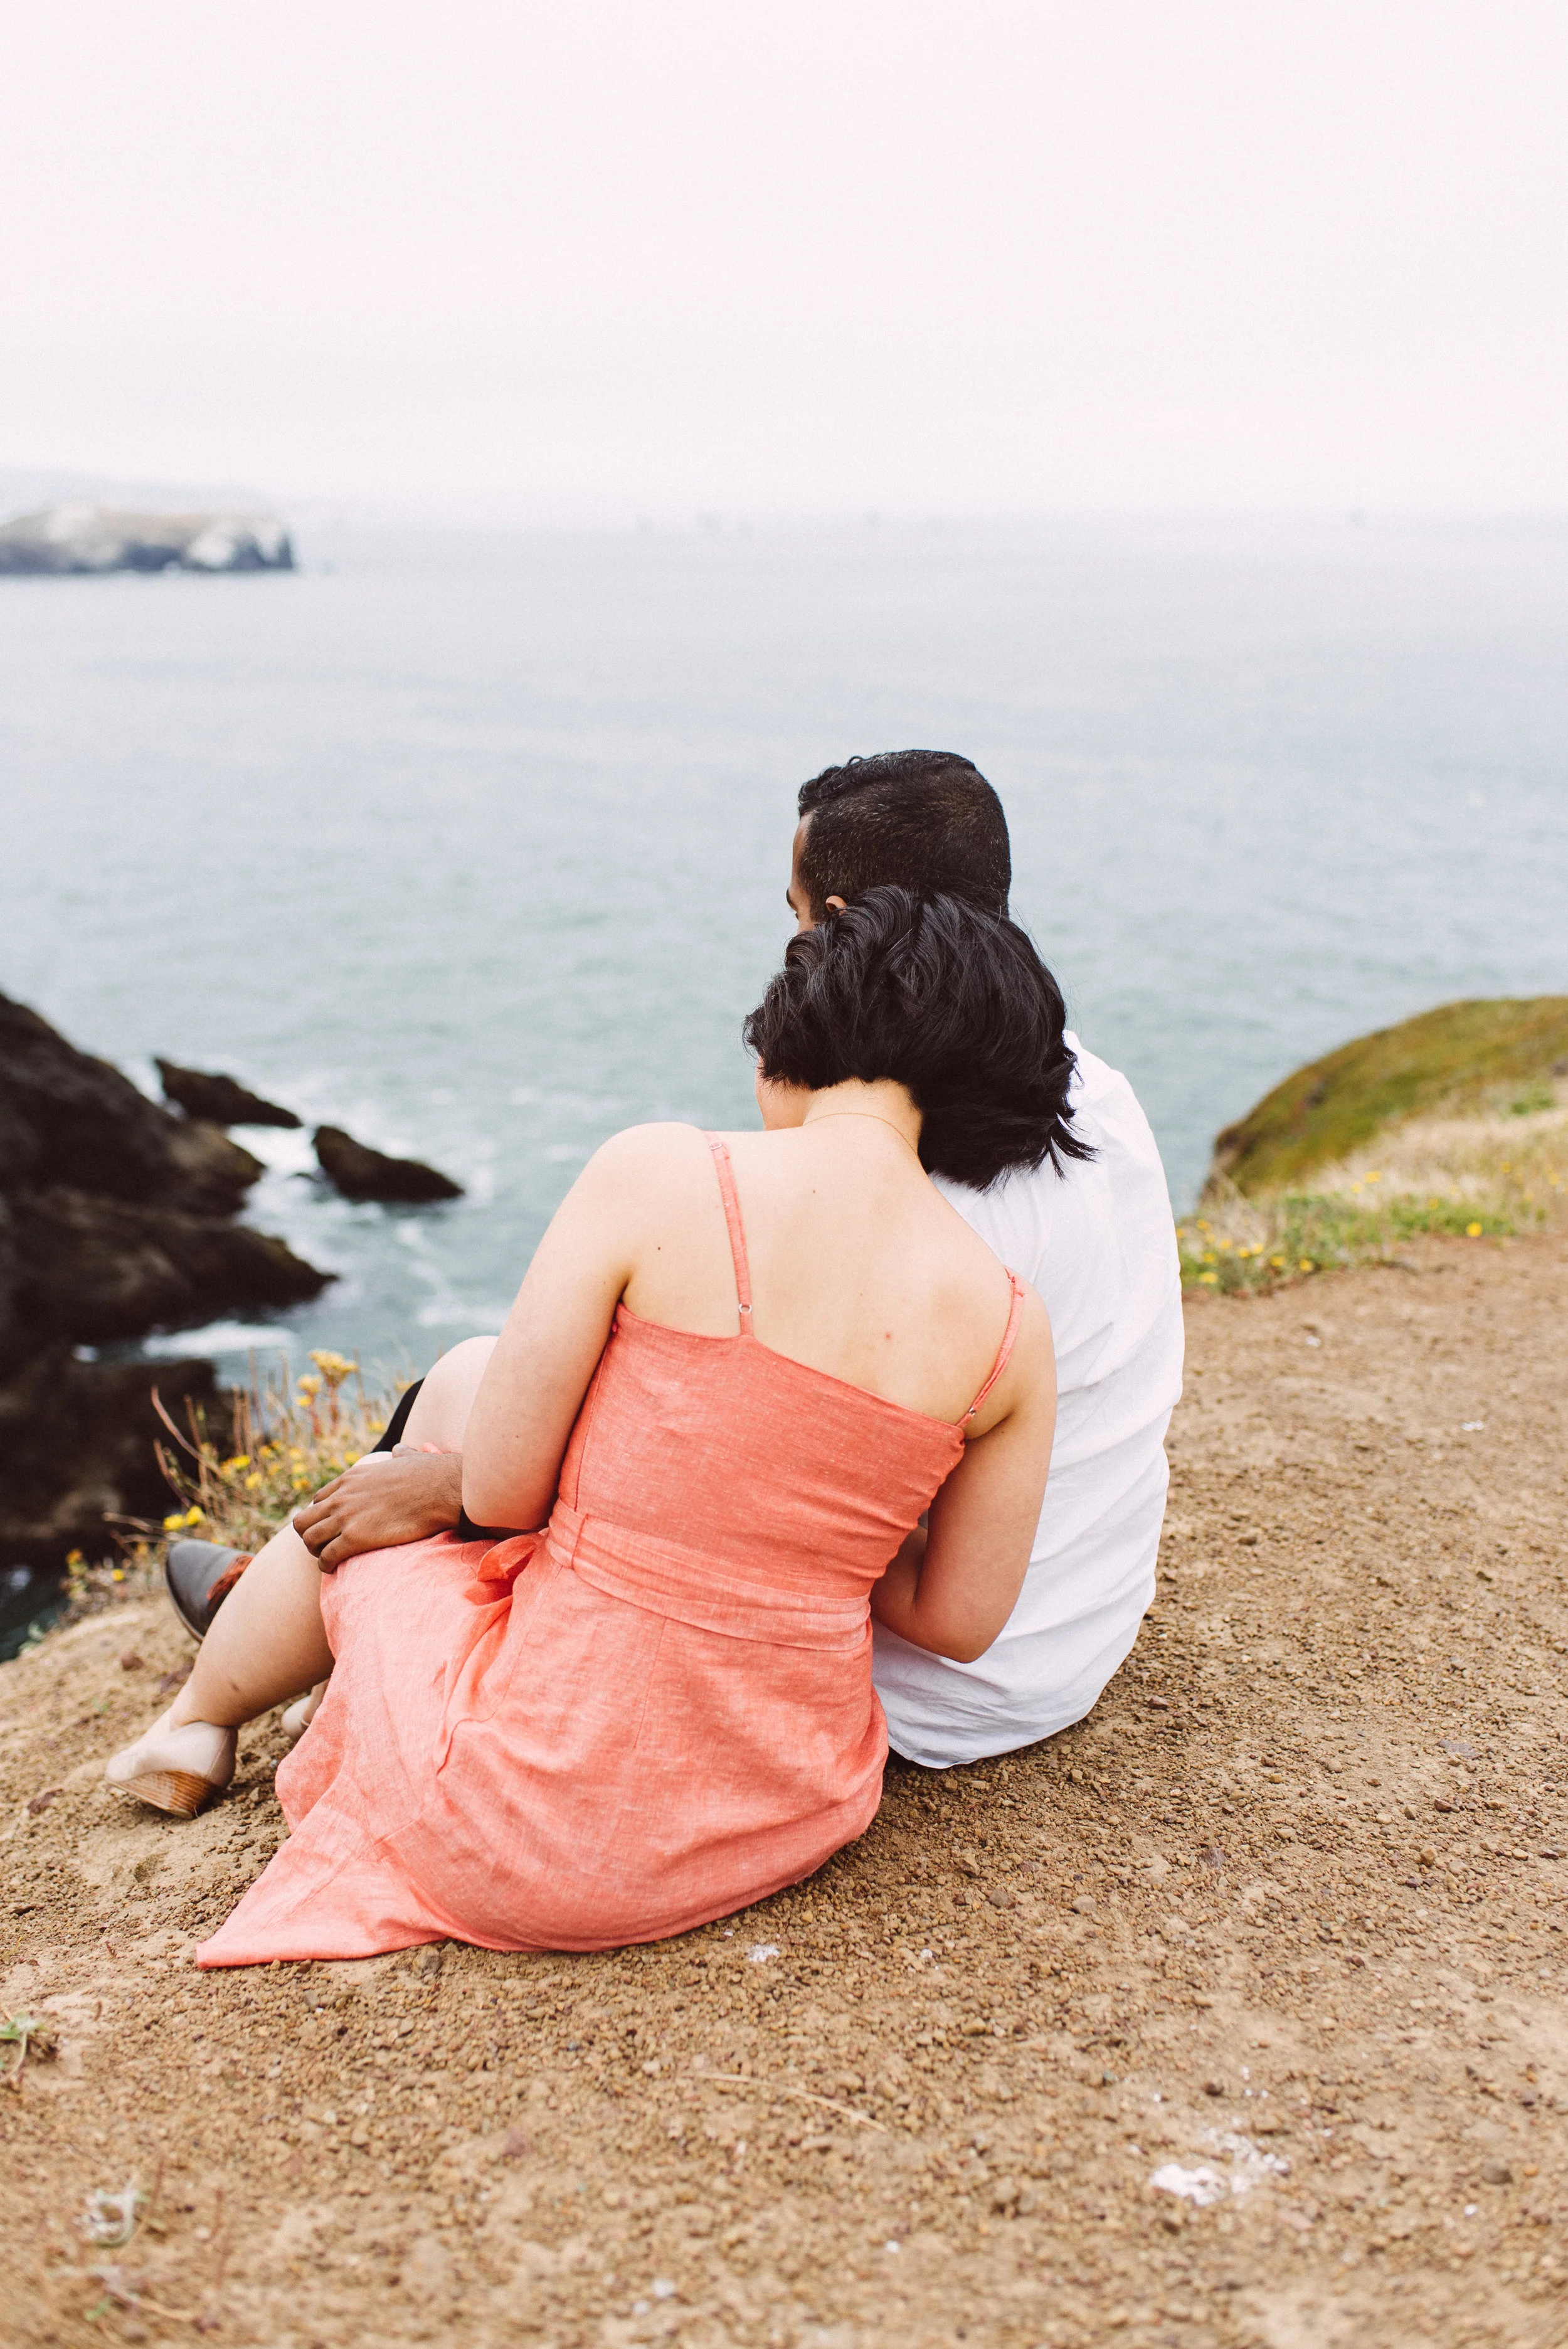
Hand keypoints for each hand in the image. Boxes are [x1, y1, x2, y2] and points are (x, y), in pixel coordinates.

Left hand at [293, 1449, 463, 1570]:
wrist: (441, 1490)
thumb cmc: (430, 1475)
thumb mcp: (406, 1458)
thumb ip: (399, 1455)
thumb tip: (401, 1449)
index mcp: (351, 1479)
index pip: (317, 1500)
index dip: (322, 1516)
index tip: (333, 1527)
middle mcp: (342, 1497)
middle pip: (303, 1520)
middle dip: (310, 1535)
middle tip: (326, 1546)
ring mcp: (346, 1517)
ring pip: (309, 1540)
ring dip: (316, 1551)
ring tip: (329, 1558)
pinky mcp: (355, 1538)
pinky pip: (326, 1556)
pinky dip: (326, 1565)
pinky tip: (335, 1568)